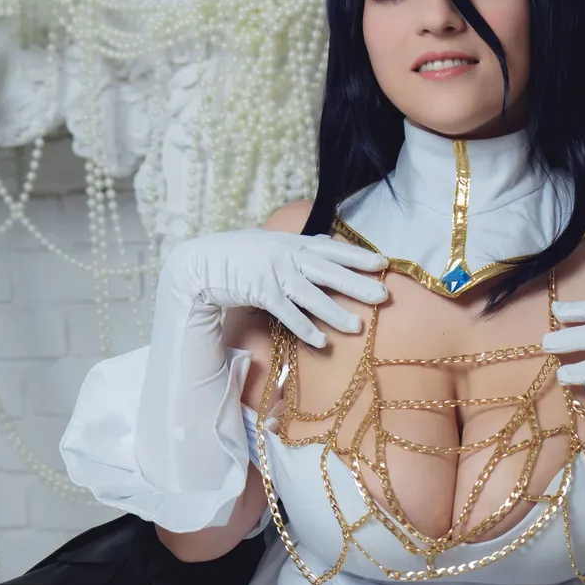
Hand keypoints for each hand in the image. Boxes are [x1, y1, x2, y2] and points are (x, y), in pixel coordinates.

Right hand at [161, 227, 388, 350]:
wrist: (200, 262)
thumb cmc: (236, 255)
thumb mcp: (269, 244)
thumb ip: (296, 247)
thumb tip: (323, 245)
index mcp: (291, 243)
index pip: (331, 248)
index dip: (357, 256)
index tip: (382, 262)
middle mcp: (286, 255)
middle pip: (329, 271)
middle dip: (358, 284)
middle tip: (384, 296)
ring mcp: (273, 273)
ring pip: (312, 295)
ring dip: (335, 312)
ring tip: (358, 327)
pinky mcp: (260, 291)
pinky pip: (287, 313)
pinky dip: (304, 327)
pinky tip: (321, 341)